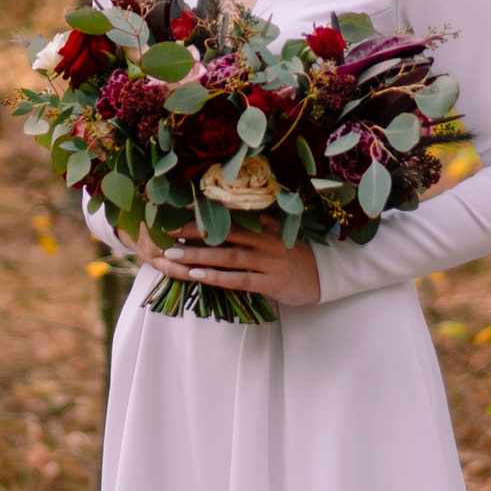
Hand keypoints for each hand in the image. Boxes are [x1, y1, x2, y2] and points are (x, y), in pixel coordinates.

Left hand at [160, 223, 321, 311]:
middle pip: (225, 233)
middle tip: (167, 230)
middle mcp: (267, 238)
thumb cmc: (291, 254)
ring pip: (228, 256)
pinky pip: (239, 279)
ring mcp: (269, 261)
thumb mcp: (274, 234)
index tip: (176, 207)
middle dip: (194, 231)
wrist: (323, 275)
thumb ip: (249, 228)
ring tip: (174, 253)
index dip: (203, 211)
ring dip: (199, 255)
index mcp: (266, 223)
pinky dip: (217, 277)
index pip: (230, 214)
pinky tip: (197, 275)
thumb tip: (212, 224)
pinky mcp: (271, 282)